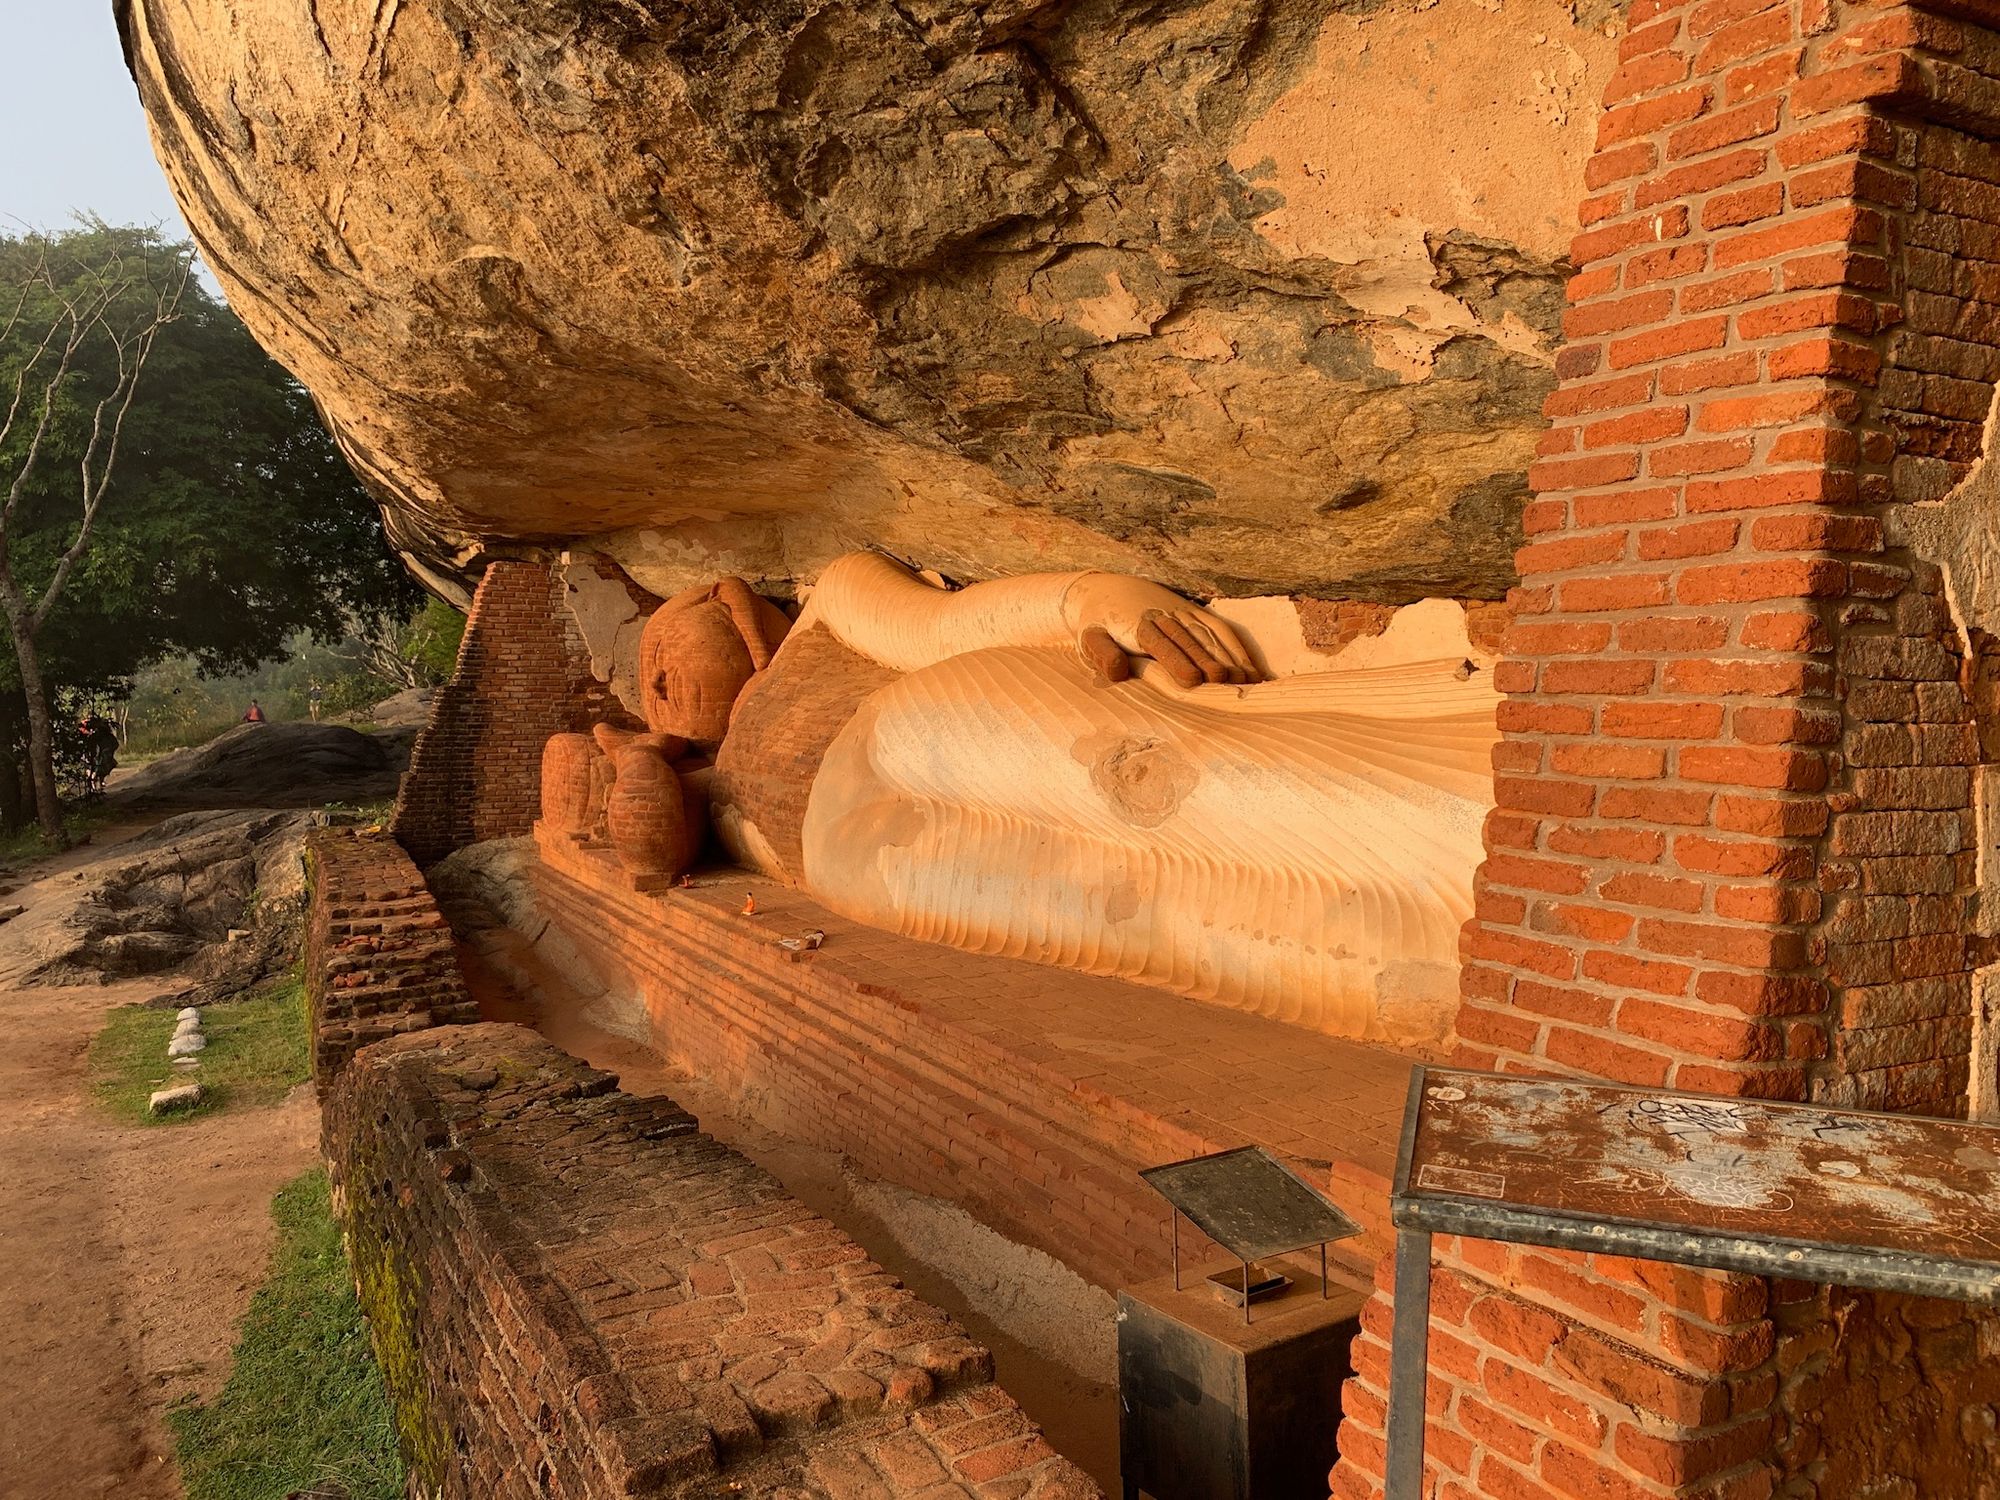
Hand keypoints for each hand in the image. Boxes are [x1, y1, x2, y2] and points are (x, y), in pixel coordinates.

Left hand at [1063, 574, 1261, 688]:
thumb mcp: (1089, 638)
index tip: (1194, 681)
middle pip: (1190, 640)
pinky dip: (1236, 647)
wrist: (1107, 590)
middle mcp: (1164, 616)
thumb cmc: (1098, 624)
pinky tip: (1250, 668)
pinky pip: (1219, 628)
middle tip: (1230, 685)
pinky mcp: (1195, 611)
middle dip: (1211, 662)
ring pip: (1209, 634)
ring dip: (1230, 656)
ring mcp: (1183, 612)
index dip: (1178, 661)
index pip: (1160, 644)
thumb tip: (1119, 671)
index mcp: (1137, 625)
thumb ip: (1101, 654)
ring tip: (1248, 681)